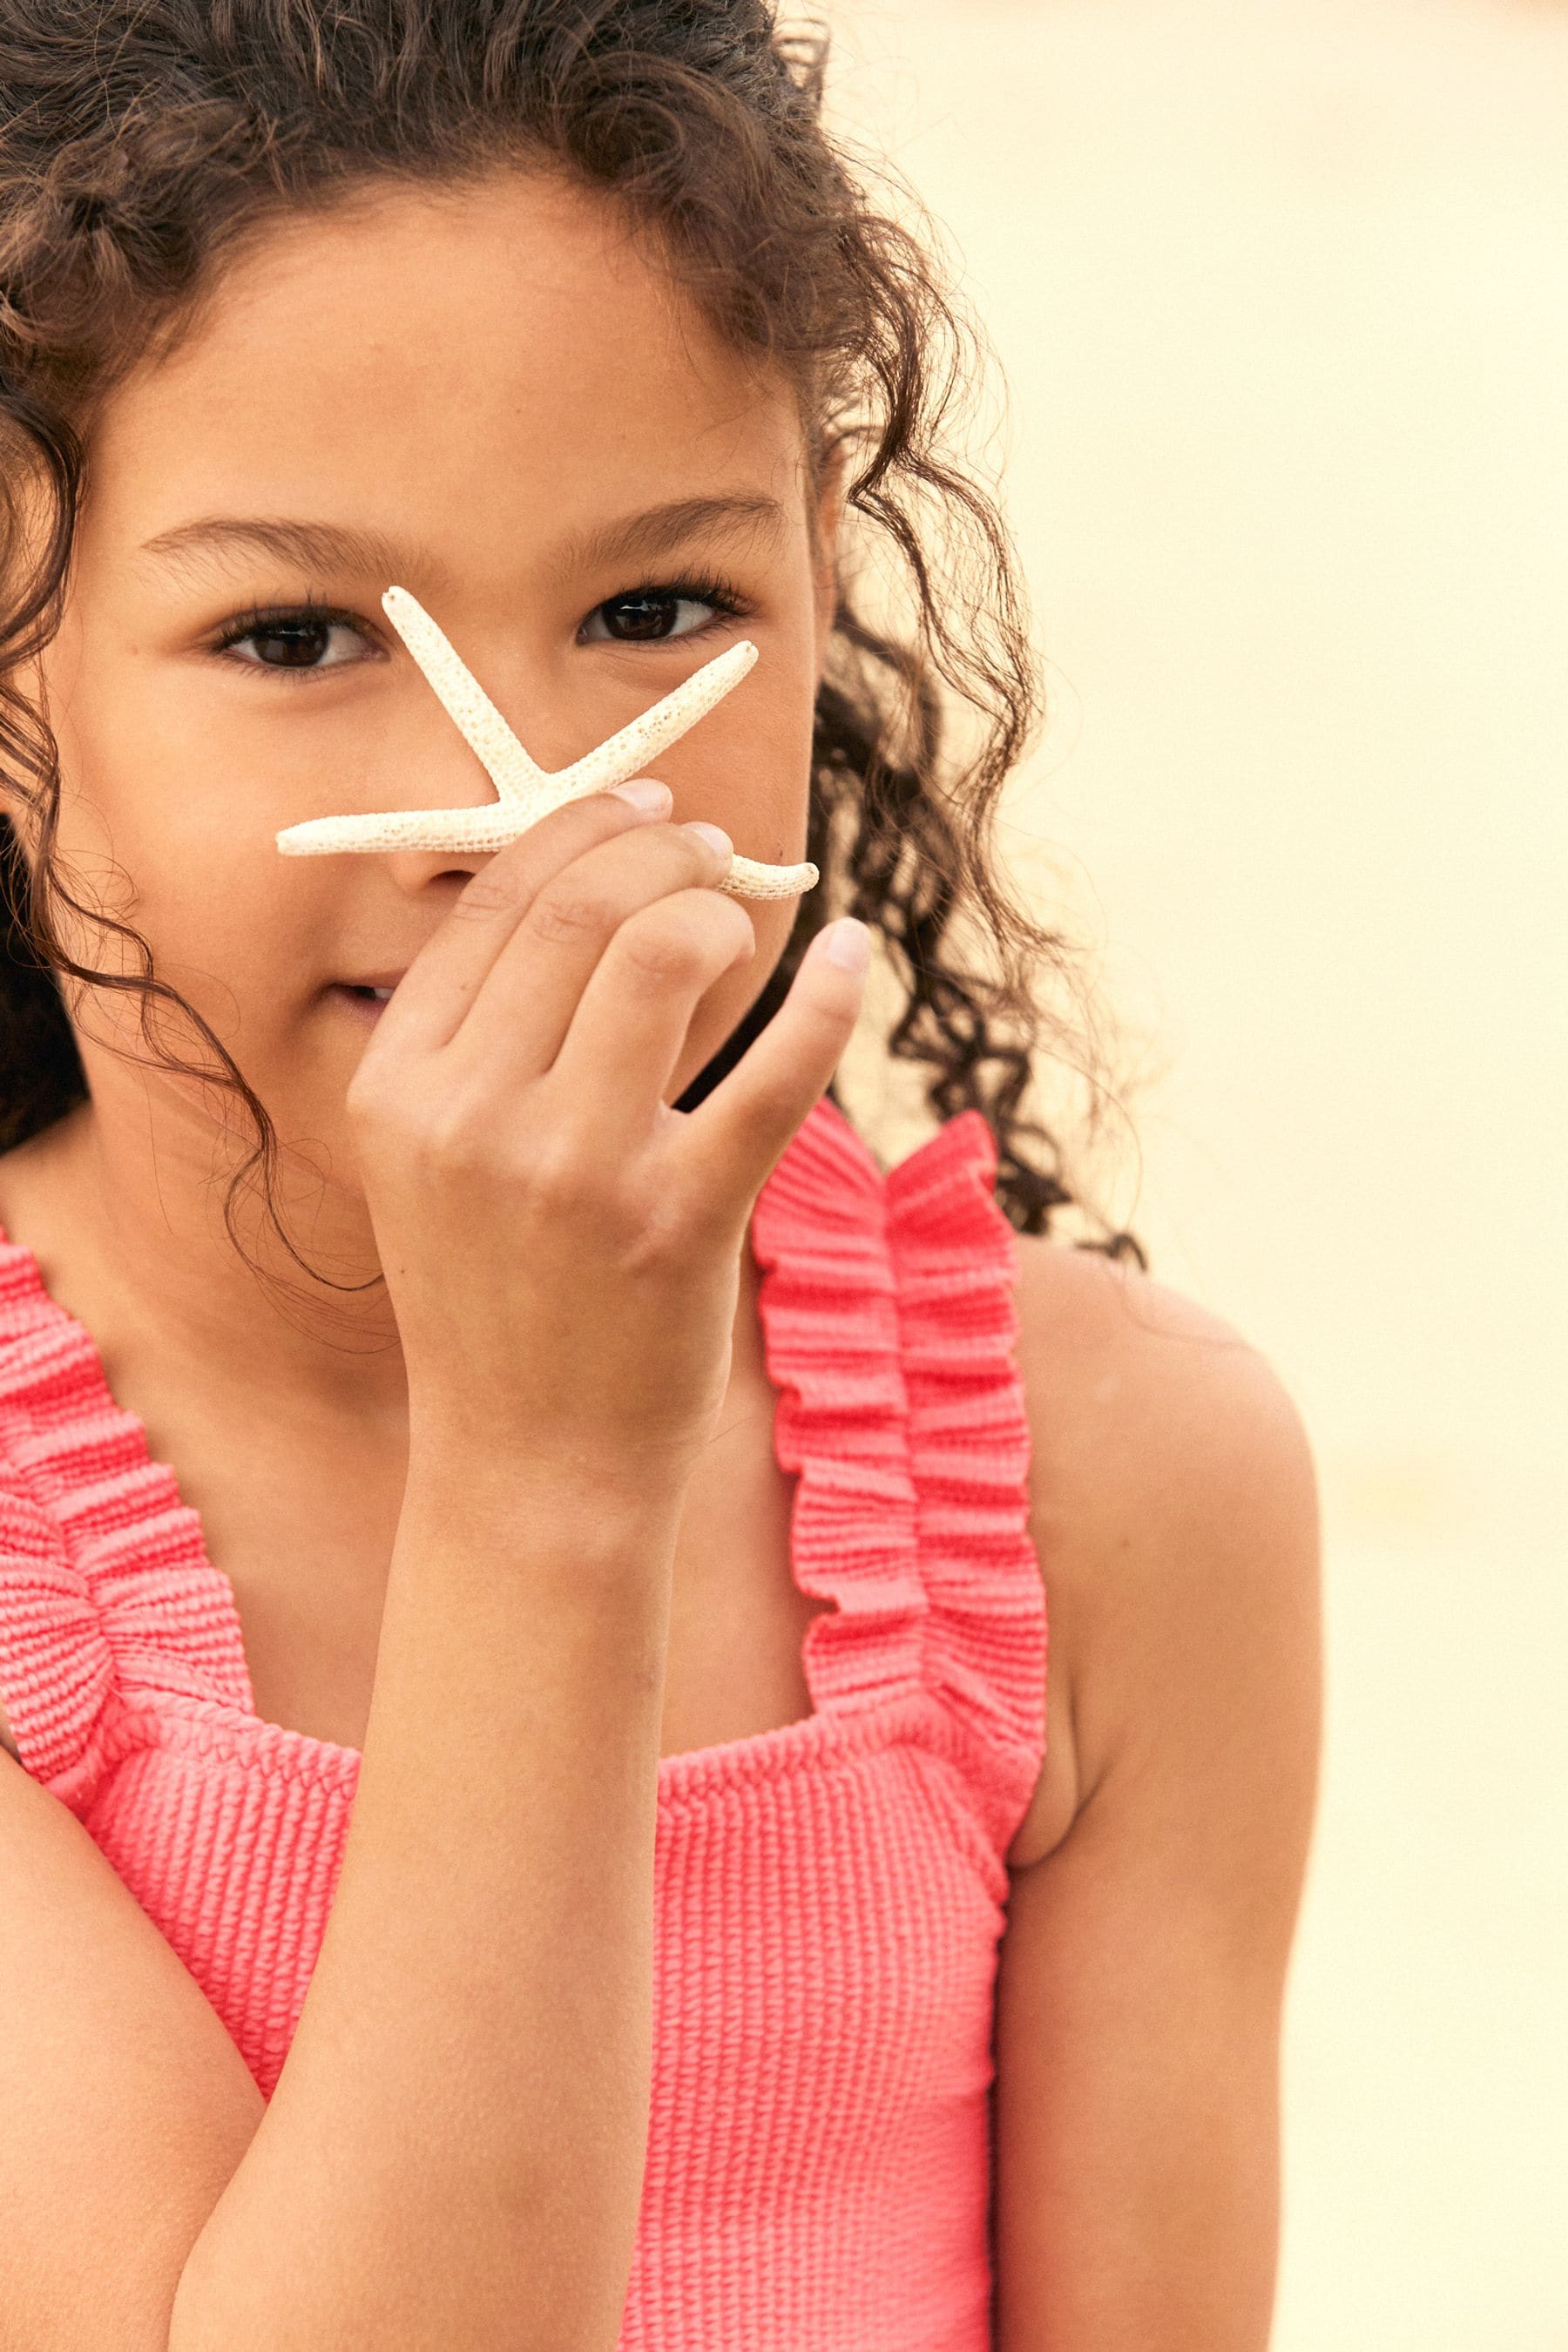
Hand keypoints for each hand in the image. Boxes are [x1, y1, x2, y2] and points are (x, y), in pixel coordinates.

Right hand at [344, 780, 866, 1491]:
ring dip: (725, 909)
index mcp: (401, 1087)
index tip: (646, 808)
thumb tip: (586, 883)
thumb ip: (479, 1036)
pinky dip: (828, 998)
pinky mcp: (682, 1222)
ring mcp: (578, 1171)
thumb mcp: (433, 1162)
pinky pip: (774, 1071)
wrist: (530, 1466)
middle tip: (712, 852)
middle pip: (584, 905)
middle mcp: (474, 1118)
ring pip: (666, 953)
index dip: (584, 827)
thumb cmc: (493, 1299)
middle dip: (667, 848)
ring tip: (748, 917)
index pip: (498, 901)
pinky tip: (851, 956)